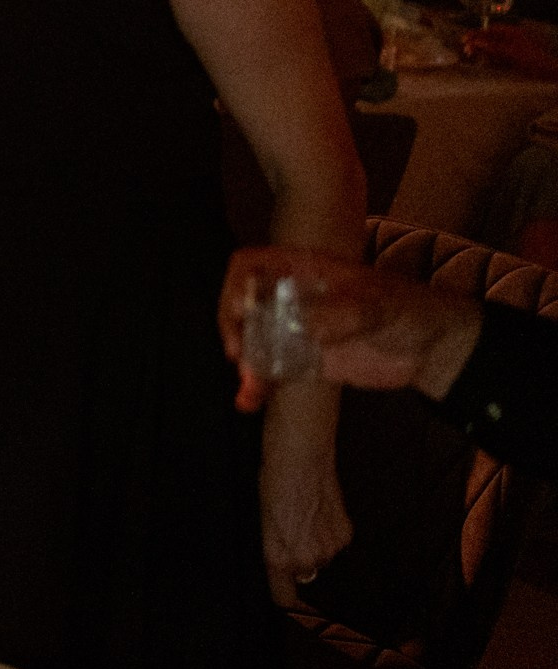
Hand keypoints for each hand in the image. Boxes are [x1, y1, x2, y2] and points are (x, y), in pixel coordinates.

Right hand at [219, 246, 483, 411]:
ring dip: (244, 364)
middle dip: (234, 329)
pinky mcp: (304, 362)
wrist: (434, 349)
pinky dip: (258, 386)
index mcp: (302, 271)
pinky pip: (272, 372)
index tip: (242, 311)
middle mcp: (290, 298)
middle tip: (240, 355)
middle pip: (243, 305)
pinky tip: (250, 402)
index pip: (251, 266)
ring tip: (250, 388)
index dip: (237, 285)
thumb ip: (344, 311)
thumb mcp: (380, 304)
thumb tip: (303, 324)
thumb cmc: (409, 309)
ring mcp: (295, 331)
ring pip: (253, 341)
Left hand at [260, 417, 352, 604]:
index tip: (282, 589)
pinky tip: (318, 511)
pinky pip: (335, 543)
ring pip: (321, 558)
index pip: (284, 597)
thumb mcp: (262, 521)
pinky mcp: (345, 535)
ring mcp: (329, 548)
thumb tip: (280, 564)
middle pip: (304, 574)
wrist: (300, 458)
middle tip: (291, 532)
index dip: (282, 593)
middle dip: (298, 558)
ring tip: (304, 517)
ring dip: (315, 544)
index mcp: (280, 558)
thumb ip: (273, 549)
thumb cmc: (273, 484)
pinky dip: (328, 532)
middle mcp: (306, 559)